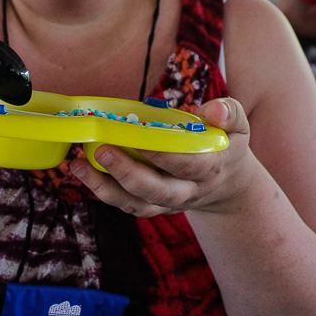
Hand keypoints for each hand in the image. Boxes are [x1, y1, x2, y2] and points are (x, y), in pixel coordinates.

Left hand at [69, 98, 256, 217]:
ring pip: (137, 204)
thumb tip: (214, 109)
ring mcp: (169, 202)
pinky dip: (103, 192)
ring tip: (77, 166)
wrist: (228, 182)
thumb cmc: (225, 143)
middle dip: (127, 173)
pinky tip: (82, 172)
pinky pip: (127, 205)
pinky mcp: (153, 206)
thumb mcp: (238, 126)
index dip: (162, 154)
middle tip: (101, 151)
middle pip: (157, 191)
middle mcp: (188, 191)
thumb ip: (229, 113)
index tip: (138, 136)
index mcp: (211, 168)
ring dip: (105, 188)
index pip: (186, 164)